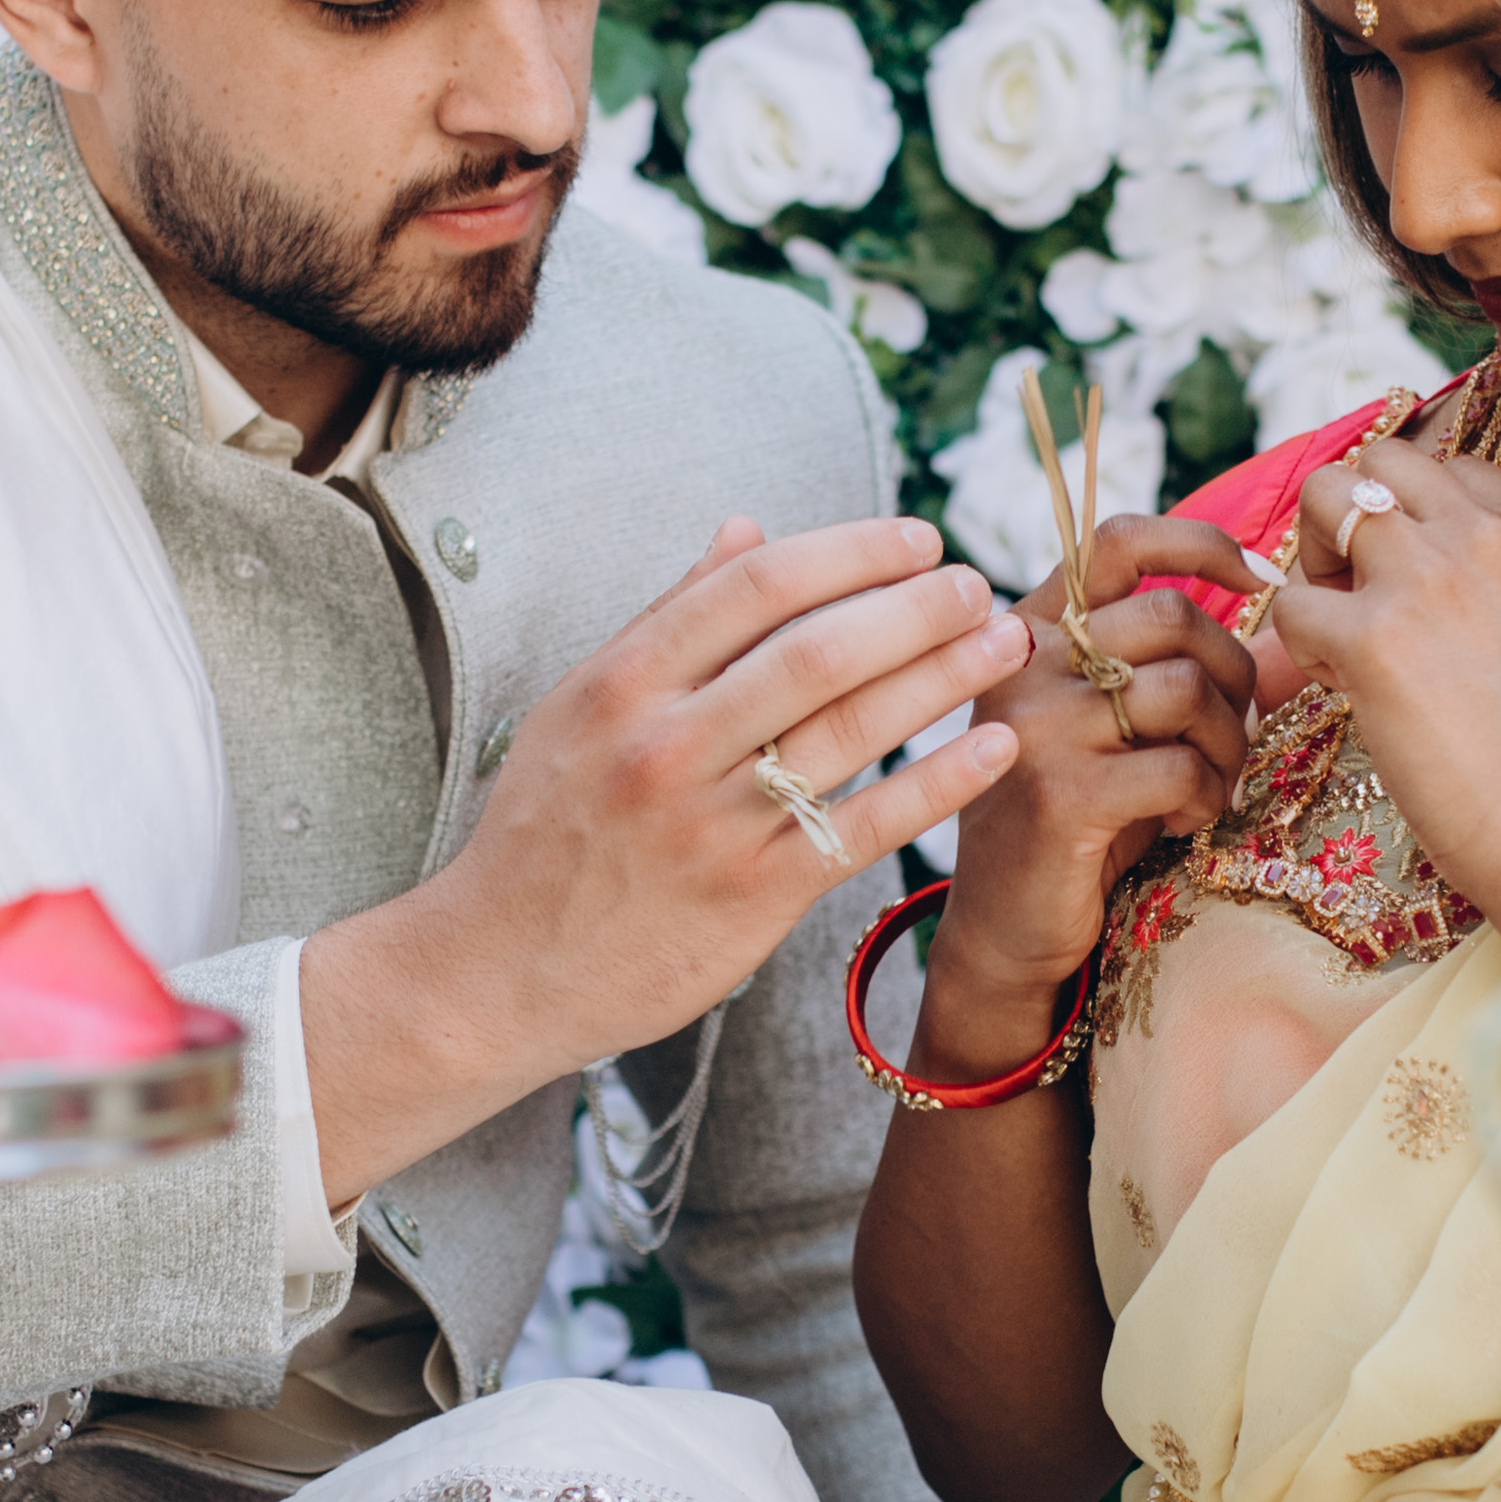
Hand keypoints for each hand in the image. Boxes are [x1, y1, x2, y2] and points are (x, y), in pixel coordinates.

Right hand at [431, 513, 1028, 1063]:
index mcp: (623, 683)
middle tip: (978, 582)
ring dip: (944, 676)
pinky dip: (940, 782)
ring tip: (1003, 642)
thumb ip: (666, 619)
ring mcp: (712, 825)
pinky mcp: (752, 899)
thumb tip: (745, 531)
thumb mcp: (578, 708)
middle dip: (916, 606)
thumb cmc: (545, 832)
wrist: (497, 971)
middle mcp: (666, 746)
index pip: (757, 586)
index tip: (916, 539)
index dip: (852, 551)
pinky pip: (866, 827)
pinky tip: (995, 746)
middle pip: (819, 649)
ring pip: (852, 729)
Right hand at [907, 516, 1265, 1075]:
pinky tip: (1184, 822)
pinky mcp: (1060, 796)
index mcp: (1031, 629)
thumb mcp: (1114, 726)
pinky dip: (1206, 797)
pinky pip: (1179, 767)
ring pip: (1186, 689)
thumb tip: (1289, 630)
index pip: (1120, 539)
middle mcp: (1022, 663)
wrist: (1003, 925)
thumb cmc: (1074, 814)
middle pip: (1173, 615)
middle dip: (1235, 672)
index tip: (1262, 578)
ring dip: (1229, 743)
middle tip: (1237, 731)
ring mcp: (1035, 728)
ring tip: (1213, 783)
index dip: (1202, 542)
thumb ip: (1175, 668)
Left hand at [1246, 439, 1500, 945]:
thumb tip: (1417, 562)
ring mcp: (1429, 577)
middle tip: (1362, 599)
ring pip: (1323, 496)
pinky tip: (1345, 691)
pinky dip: (1299, 647)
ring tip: (1343, 634)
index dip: (1414, 522)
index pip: (1448, 468)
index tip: (1421, 589)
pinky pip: (1289, 602)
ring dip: (1315, 561)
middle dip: (1352, 519)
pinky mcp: (1372, 636)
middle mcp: (1488, 532)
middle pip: (1378, 460)